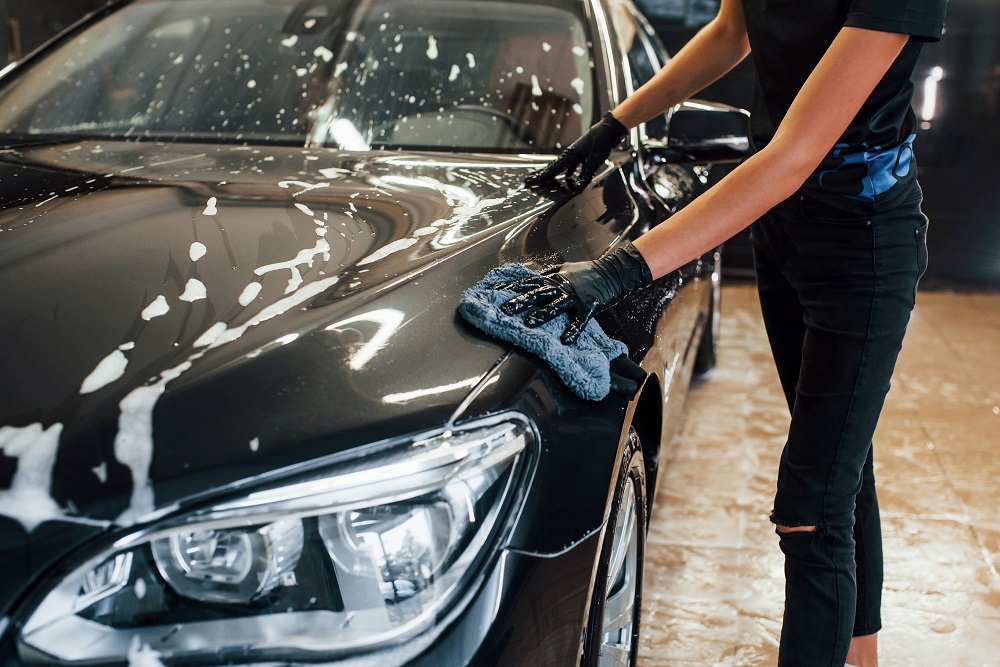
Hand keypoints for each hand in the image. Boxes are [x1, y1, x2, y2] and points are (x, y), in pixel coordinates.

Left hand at [499, 243, 651, 343]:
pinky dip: (573, 330)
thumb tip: (531, 275)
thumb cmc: (587, 272)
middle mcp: (560, 286)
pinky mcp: (588, 307)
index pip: (526, 282)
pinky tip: (565, 340)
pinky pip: (580, 321)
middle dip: (520, 302)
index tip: (493, 292)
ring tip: (529, 323)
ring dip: (542, 314)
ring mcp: (574, 297)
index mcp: (553, 279)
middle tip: (504, 310)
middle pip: (537, 294)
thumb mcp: (564, 268)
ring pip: (555, 305)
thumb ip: (547, 273)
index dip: (510, 287)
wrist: (612, 271)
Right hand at [525, 112, 627, 189]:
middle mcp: (569, 155)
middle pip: (552, 167)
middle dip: (541, 175)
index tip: (530, 181)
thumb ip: (585, 175)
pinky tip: (567, 178)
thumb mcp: (594, 160)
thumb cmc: (601, 142)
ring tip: (544, 180)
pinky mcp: (581, 155)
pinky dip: (567, 173)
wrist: (608, 129)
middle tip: (529, 180)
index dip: (541, 176)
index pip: (552, 169)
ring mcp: (575, 155)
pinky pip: (570, 166)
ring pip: (560, 167)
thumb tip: (577, 188)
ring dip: (552, 174)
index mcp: (569, 155)